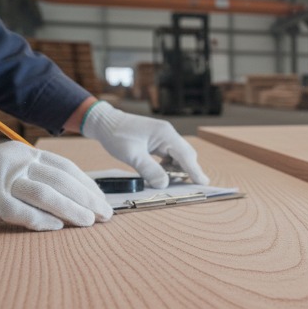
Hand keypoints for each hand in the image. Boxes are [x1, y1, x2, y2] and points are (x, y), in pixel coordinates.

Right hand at [0, 142, 112, 230]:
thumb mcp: (15, 174)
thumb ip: (41, 179)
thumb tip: (83, 198)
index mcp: (23, 153)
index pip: (66, 168)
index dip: (88, 185)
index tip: (103, 201)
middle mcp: (13, 162)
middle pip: (61, 181)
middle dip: (87, 199)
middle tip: (105, 215)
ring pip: (46, 194)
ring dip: (71, 210)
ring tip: (88, 222)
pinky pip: (20, 212)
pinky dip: (40, 220)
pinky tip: (56, 228)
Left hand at [81, 101, 208, 188]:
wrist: (104, 121)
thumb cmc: (116, 135)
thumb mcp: (131, 155)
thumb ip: (149, 169)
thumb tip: (164, 184)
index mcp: (165, 134)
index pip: (185, 155)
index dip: (194, 171)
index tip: (204, 183)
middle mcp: (168, 134)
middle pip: (186, 155)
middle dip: (188, 171)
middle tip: (186, 187)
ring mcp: (164, 136)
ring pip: (179, 155)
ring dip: (177, 169)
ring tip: (166, 180)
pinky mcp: (158, 140)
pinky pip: (170, 155)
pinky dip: (169, 165)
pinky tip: (160, 172)